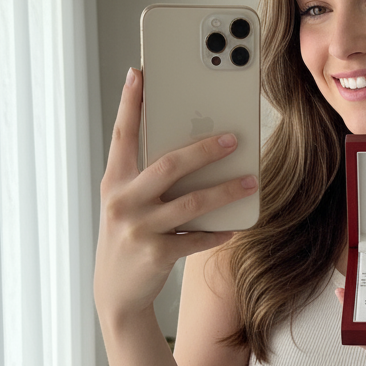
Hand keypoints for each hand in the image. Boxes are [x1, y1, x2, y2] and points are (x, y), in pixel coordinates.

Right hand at [93, 67, 257, 327]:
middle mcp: (122, 201)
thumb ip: (147, 175)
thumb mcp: (126, 201)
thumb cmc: (128, 235)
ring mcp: (138, 228)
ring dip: (225, 191)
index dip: (131, 104)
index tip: (141, 73)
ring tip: (251, 182)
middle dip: (203, 149)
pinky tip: (235, 226)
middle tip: (234, 138)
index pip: (123, 134)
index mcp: (114, 181)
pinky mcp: (155, 254)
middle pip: (168, 166)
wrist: (115, 292)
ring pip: (190, 203)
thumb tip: (192, 145)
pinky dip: (217, 232)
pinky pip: (195, 238)